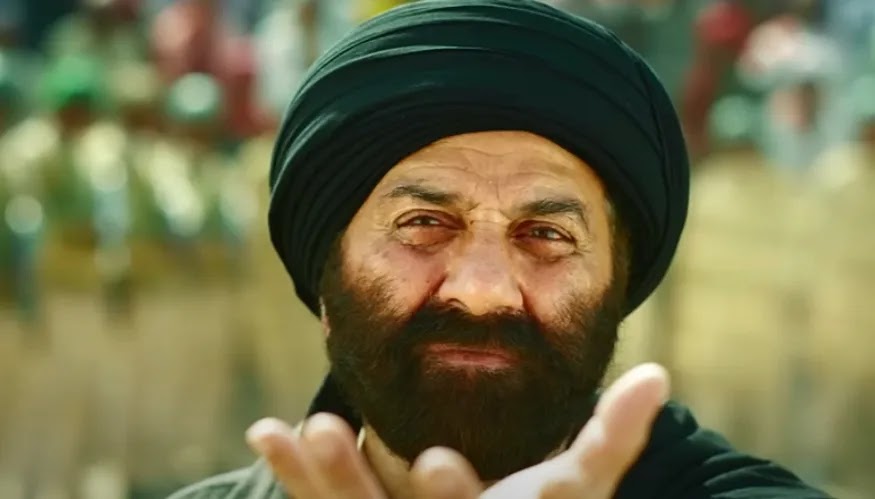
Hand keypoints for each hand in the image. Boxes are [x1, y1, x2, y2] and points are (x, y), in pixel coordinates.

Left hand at [246, 363, 668, 497]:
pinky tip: (267, 433)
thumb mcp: (579, 487)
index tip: (436, 457)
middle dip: (354, 484)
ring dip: (313, 477)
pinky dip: (295, 475)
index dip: (453, 497)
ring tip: (283, 429)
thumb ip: (614, 435)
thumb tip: (658, 373)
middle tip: (322, 431)